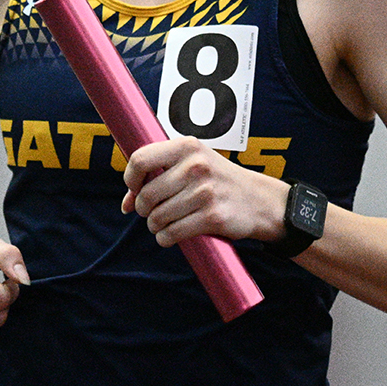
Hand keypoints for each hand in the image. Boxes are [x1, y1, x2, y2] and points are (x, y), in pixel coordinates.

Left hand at [121, 137, 287, 247]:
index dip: (130, 179)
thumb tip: (127, 204)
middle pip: (146, 195)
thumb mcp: (193, 164)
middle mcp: (196, 166)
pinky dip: (165, 238)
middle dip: (144, 209)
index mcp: (188, 146)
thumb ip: (158, 175)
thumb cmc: (219, 180)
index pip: (140, 160)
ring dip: (156, 226)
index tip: (136, 190)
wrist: (259, 199)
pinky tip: (172, 234)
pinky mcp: (212, 217)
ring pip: (157, 218)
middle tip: (154, 211)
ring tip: (166, 223)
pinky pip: (172, 233)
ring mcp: (205, 192)